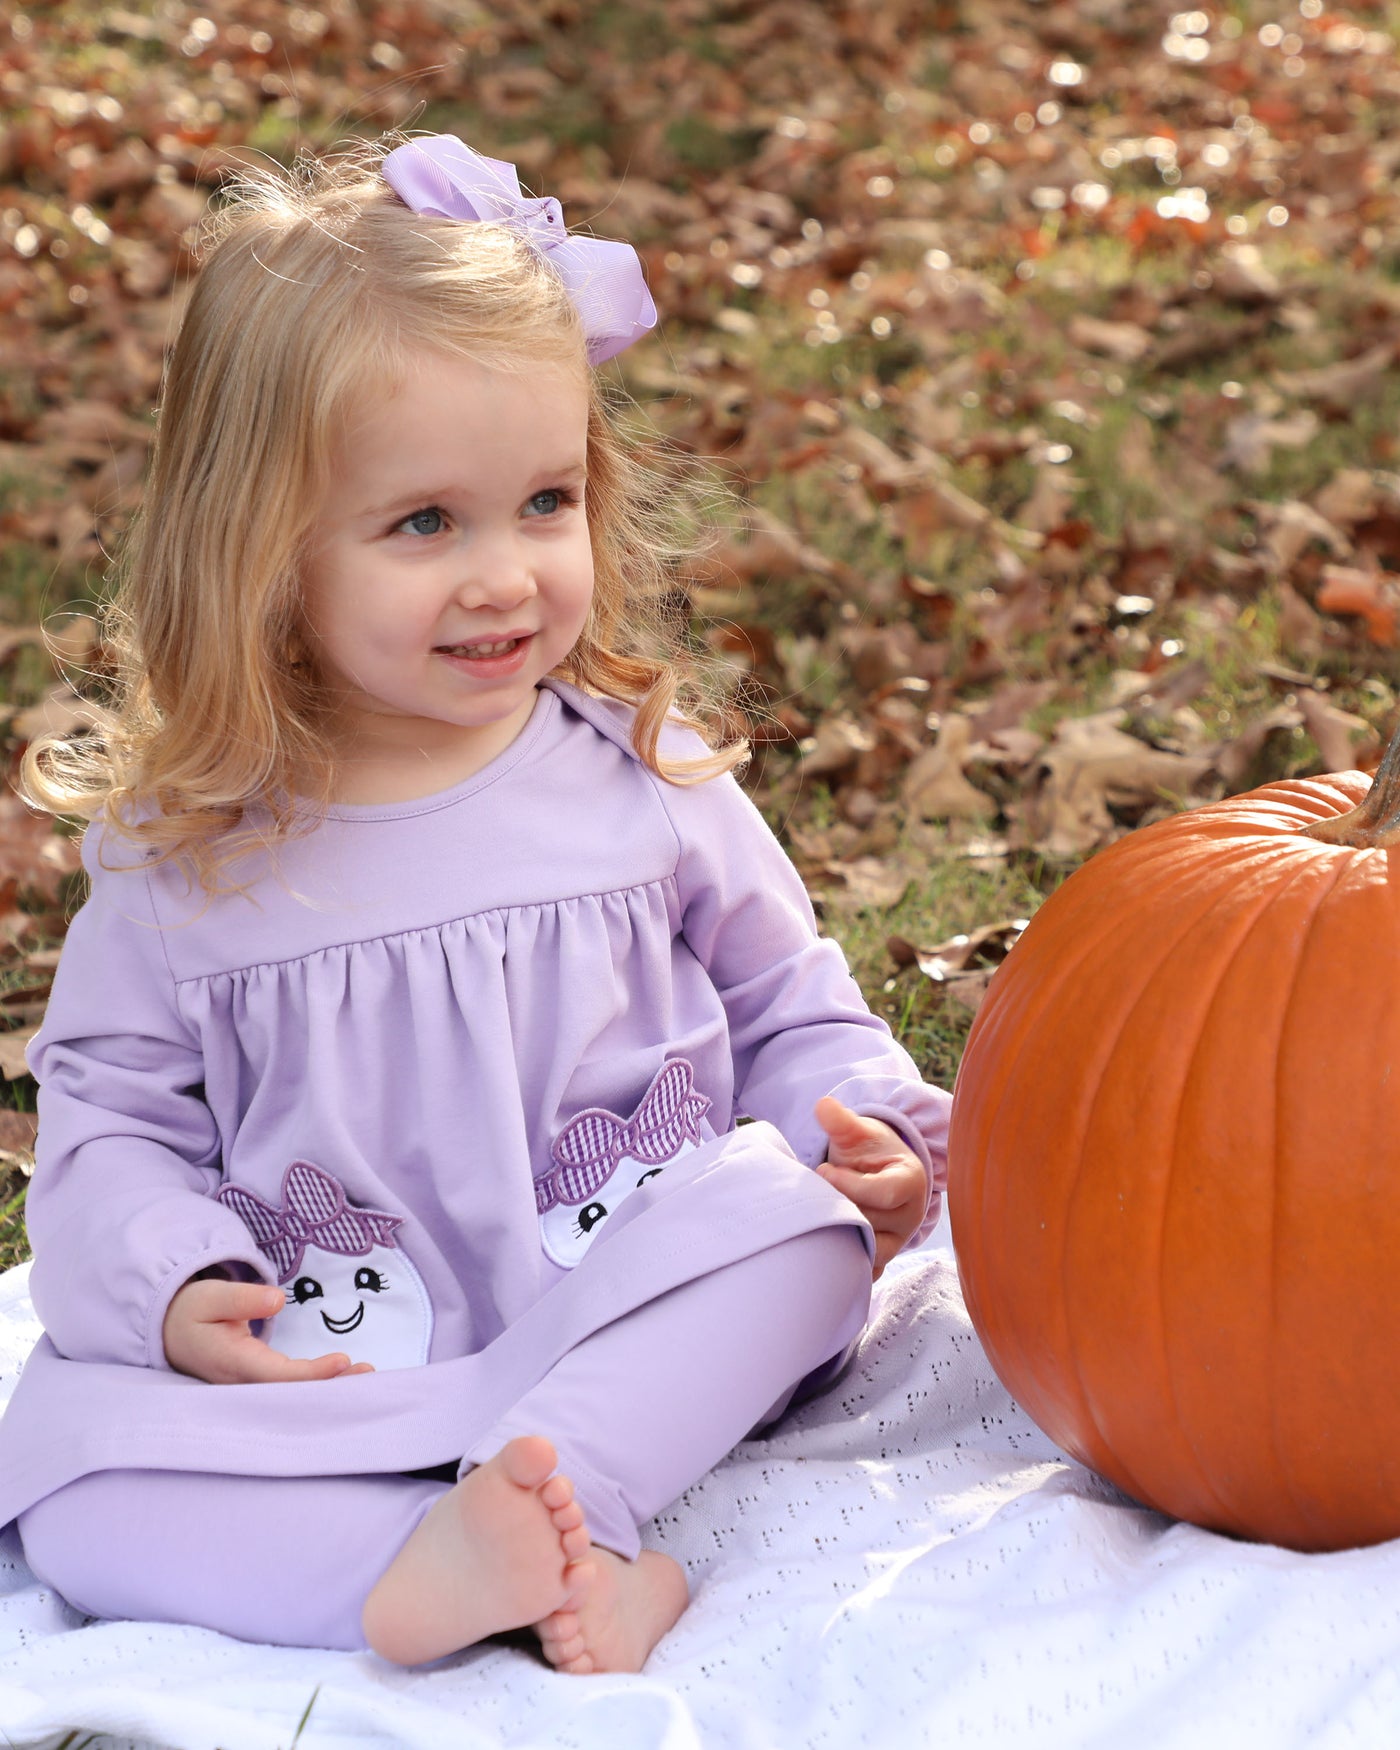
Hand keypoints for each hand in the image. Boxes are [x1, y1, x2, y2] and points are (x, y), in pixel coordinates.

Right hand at [163, 1277, 374, 1383]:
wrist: (170, 1332)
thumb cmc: (192, 1311)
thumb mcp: (210, 1297)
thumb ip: (241, 1299)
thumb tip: (277, 1301)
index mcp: (231, 1363)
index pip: (276, 1375)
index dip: (311, 1374)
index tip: (342, 1361)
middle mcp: (242, 1383)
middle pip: (290, 1394)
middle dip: (330, 1387)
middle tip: (369, 1375)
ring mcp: (249, 1387)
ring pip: (291, 1395)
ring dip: (328, 1388)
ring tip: (366, 1375)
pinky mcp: (256, 1384)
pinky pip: (288, 1390)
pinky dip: (317, 1385)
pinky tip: (342, 1377)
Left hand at [814, 1096, 927, 1279]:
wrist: (874, 1171)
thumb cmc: (866, 1150)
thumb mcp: (856, 1132)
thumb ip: (840, 1121)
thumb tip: (822, 1105)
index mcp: (910, 1181)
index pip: (884, 1194)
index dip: (849, 1185)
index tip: (822, 1170)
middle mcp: (910, 1216)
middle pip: (872, 1223)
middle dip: (840, 1208)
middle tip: (815, 1194)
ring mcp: (897, 1241)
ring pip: (867, 1250)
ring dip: (839, 1234)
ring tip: (818, 1215)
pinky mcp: (881, 1258)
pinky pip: (864, 1270)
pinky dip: (843, 1262)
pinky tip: (822, 1245)